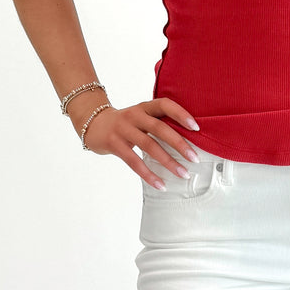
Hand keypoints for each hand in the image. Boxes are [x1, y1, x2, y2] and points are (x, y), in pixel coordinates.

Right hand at [70, 95, 200, 188]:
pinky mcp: (113, 143)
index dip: (181, 114)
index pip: (165, 104)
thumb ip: (158, 124)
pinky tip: (160, 184)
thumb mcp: (140, 117)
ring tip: (183, 174)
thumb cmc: (125, 123)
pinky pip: (133, 161)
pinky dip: (148, 174)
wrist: (92, 123)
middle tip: (195, 158)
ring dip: (168, 161)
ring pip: (149, 146)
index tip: (196, 128)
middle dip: (179, 144)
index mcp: (144, 107)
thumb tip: (188, 142)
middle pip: (159, 128)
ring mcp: (122, 129)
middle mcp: (134, 115)